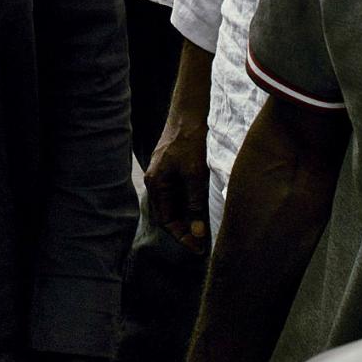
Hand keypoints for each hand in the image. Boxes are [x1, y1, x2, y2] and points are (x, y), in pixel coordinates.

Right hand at [145, 100, 212, 255]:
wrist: (189, 114)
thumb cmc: (190, 142)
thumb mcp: (194, 175)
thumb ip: (195, 205)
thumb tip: (198, 232)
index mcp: (156, 183)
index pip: (165, 220)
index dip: (182, 236)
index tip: (198, 248)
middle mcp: (156, 181)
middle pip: (168, 214)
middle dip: (184, 230)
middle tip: (203, 243)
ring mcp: (163, 174)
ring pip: (174, 204)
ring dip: (187, 218)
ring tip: (205, 230)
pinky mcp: (172, 168)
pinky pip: (178, 194)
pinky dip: (188, 205)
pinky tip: (202, 210)